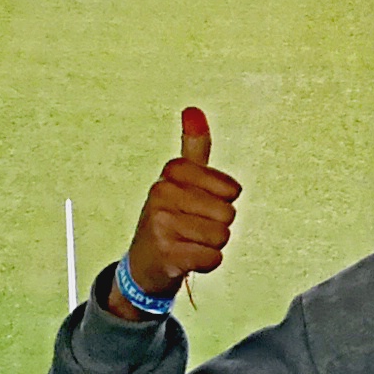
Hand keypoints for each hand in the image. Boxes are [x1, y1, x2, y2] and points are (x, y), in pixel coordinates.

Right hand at [119, 107, 239, 306]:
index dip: (223, 201)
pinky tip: (187, 259)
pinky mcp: (166, 253)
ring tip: (188, 242)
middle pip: (228, 213)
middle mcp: (162, 193)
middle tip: (192, 228)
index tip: (198, 205)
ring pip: (222, 236)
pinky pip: (213, 258)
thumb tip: (193, 109)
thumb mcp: (180, 180)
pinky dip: (207, 263)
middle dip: (218, 225)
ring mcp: (162, 224)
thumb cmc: (170, 216)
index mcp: (172, 172)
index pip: (230, 189)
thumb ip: (194, 146)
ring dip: (211, 245)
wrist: (143, 264)